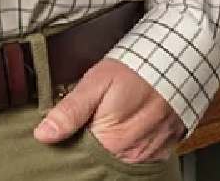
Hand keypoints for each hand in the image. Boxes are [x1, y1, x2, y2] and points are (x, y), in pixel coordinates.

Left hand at [34, 58, 184, 161]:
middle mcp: (133, 154)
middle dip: (92, 141)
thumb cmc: (134, 68)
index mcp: (112, 141)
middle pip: (102, 159)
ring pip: (121, 158)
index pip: (81, 155)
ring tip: (112, 116)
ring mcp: (150, 152)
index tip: (68, 126)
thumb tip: (43, 134)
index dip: (71, 140)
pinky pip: (141, 154)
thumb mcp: (96, 82)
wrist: (176, 59)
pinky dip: (131, 143)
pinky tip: (129, 124)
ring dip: (112, 143)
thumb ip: (70, 110)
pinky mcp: (164, 147)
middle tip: (93, 115)